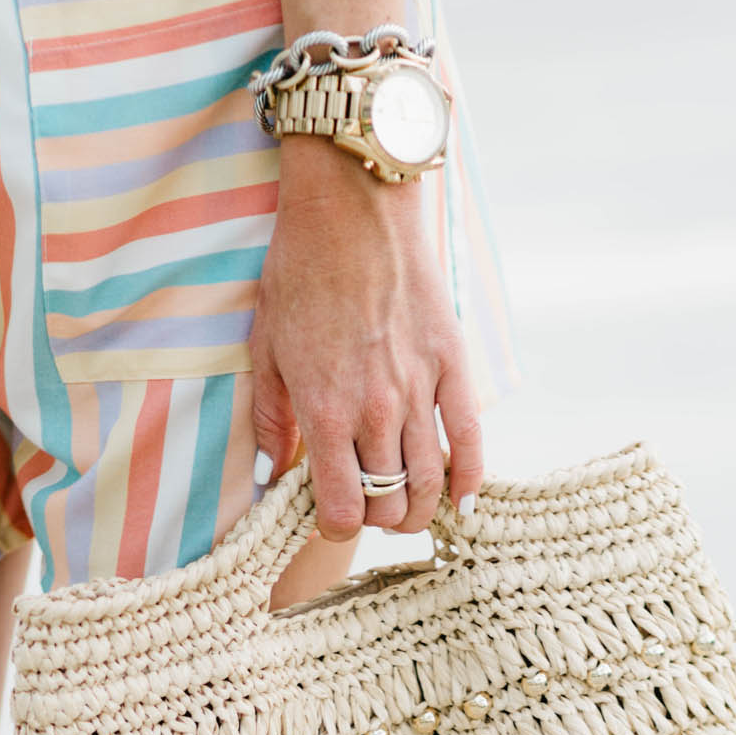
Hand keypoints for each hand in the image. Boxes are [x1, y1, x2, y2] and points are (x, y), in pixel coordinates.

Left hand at [250, 140, 482, 538]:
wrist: (352, 207)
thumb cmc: (300, 273)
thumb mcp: (266, 348)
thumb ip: (271, 419)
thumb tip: (268, 475)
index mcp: (324, 412)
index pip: (342, 512)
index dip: (336, 527)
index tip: (333, 515)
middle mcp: (375, 410)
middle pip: (387, 504)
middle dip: (375, 515)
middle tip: (367, 501)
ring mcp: (418, 389)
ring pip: (427, 484)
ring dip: (415, 508)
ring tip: (404, 504)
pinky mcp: (452, 364)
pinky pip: (469, 439)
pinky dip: (469, 479)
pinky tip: (462, 502)